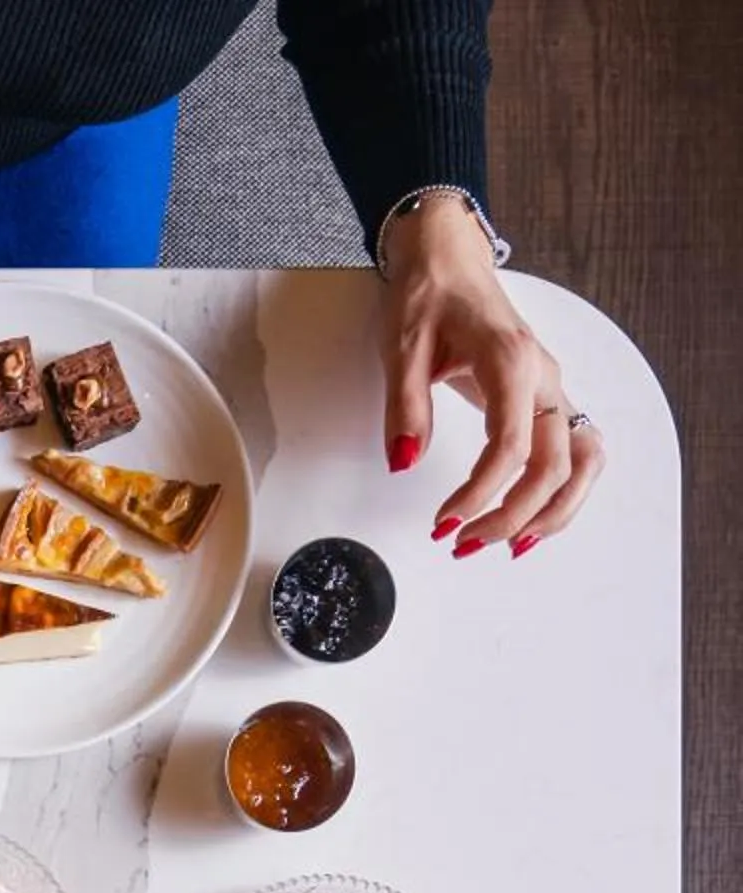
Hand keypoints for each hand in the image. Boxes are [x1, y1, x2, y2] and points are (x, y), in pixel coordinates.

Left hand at [381, 200, 604, 558]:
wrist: (447, 257)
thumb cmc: (427, 294)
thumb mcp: (400, 347)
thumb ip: (406, 407)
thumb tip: (404, 463)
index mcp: (510, 362)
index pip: (510, 445)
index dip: (479, 492)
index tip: (443, 522)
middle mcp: (543, 377)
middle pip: (557, 463)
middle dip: (515, 514)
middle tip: (465, 544)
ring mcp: (551, 387)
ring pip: (582, 460)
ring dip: (553, 509)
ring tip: (509, 544)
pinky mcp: (545, 395)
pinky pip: (574, 450)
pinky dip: (562, 489)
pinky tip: (528, 516)